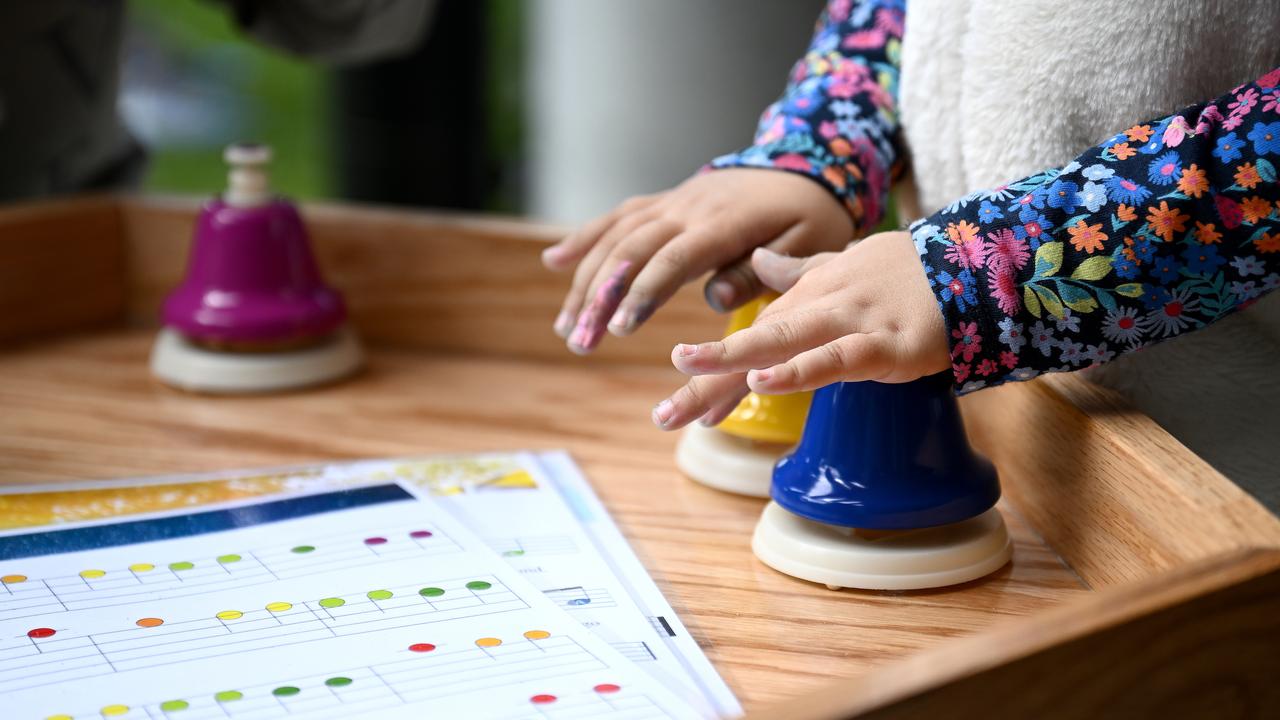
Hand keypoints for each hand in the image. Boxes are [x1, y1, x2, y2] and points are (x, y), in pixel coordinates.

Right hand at [542, 168, 853, 353]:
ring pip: (615, 236)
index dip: (643, 293)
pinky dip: (584, 238)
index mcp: (724, 223)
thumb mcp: (808, 245)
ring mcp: (672, 201)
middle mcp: (688, 207)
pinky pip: (617, 217)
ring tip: (567, 328)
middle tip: (581, 343)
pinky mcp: (664, 201)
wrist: (806, 166)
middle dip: (599, 297)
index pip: (673, 259)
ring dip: (585, 280)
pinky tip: (555, 262)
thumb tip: (715, 299)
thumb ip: (760, 272)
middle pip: (631, 250)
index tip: (619, 329)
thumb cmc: (812, 216)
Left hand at [650, 231, 950, 429]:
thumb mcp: (843, 267)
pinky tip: (764, 381)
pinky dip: (800, 370)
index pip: (750, 339)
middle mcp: (819, 308)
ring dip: (734, 362)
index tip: (675, 404)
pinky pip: (836, 358)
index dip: (713, 372)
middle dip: (706, 377)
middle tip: (664, 415)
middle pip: (754, 345)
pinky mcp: (884, 344)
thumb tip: (759, 263)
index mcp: (807, 298)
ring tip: (690, 381)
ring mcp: (850, 323)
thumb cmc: (904, 272)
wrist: (970, 262)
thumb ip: (798, 271)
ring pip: (783, 342)